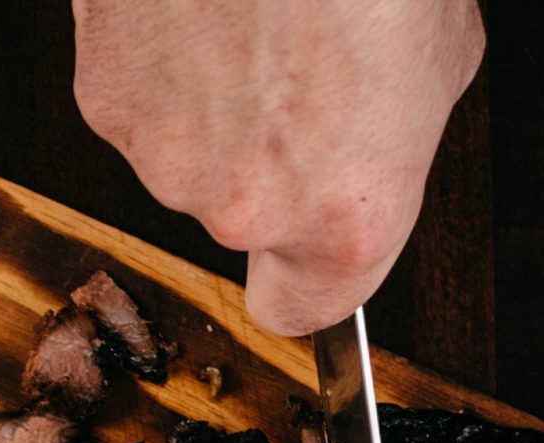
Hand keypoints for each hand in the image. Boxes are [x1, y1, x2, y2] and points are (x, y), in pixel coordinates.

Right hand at [72, 0, 482, 334]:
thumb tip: (375, 125)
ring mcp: (160, 154)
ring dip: (213, 104)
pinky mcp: (102, 96)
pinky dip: (165, 60)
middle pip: (244, 218)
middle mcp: (242, 206)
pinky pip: (141, 97)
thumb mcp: (441, 51)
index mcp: (342, 214)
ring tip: (252, 20)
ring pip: (187, 155)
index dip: (311, 273)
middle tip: (302, 69)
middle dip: (268, 157)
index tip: (315, 247)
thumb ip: (398, 128)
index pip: (307, 312)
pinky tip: (200, 8)